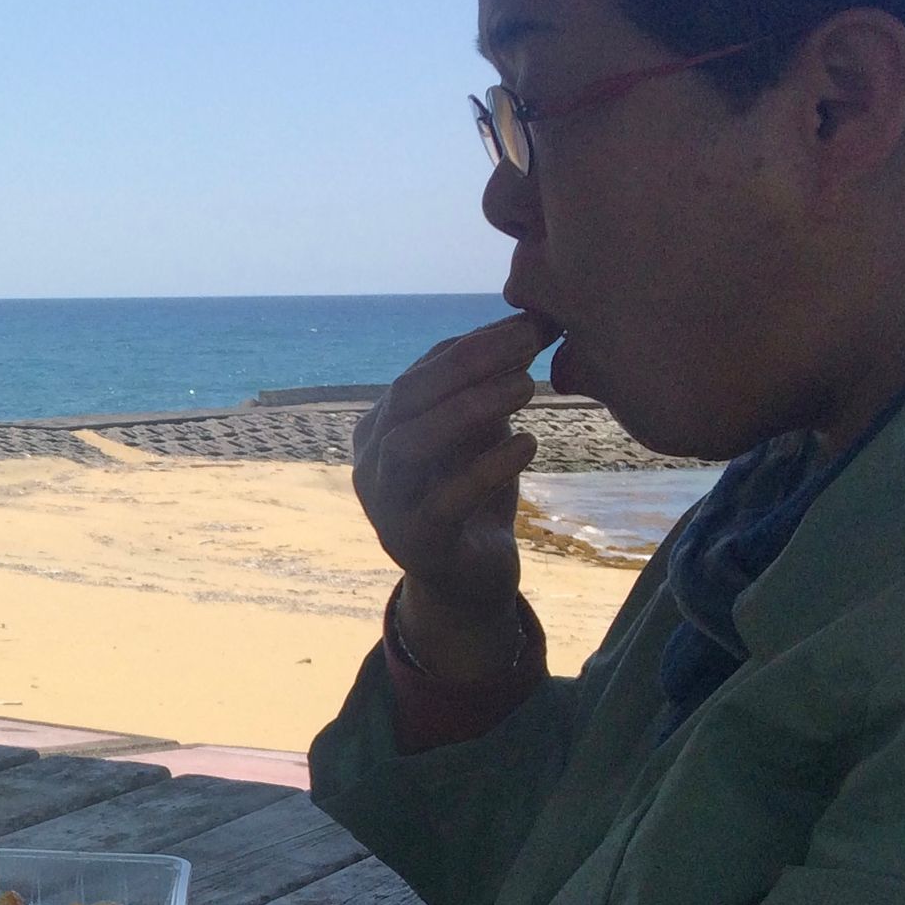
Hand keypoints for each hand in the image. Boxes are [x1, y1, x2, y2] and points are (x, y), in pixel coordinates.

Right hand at [351, 312, 556, 672]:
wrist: (469, 582)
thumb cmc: (476, 496)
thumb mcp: (480, 436)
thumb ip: (489, 389)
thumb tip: (530, 324)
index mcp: (383, 426)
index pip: (422, 370)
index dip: (475, 342)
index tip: (532, 322)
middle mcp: (372, 461)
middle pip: (408, 397)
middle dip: (469, 363)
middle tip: (529, 342)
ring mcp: (385, 504)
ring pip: (412, 444)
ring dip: (470, 408)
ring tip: (529, 388)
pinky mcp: (414, 543)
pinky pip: (443, 500)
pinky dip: (486, 468)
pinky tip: (528, 443)